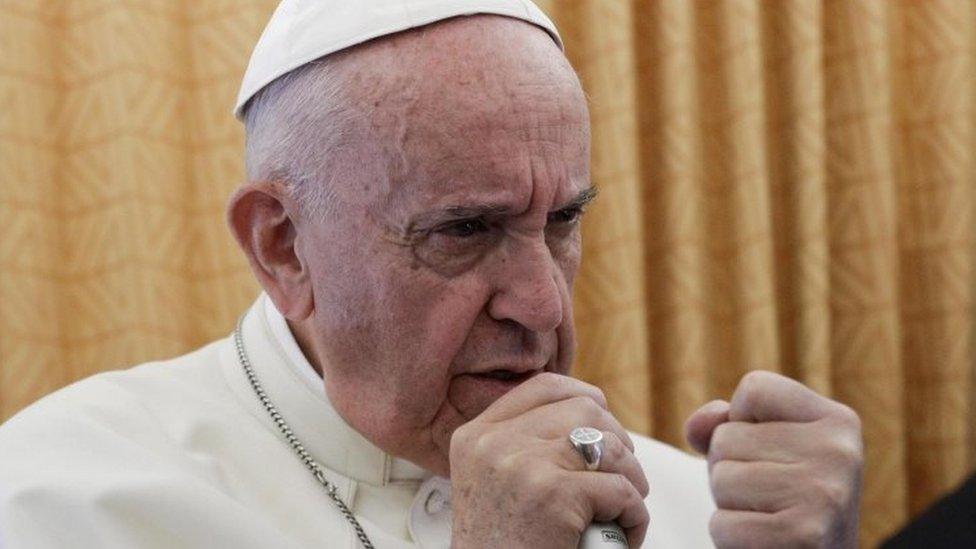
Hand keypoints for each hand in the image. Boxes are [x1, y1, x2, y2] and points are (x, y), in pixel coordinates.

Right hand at [449, 373, 649, 547]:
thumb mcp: (492, 486)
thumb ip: (522, 447)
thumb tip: (587, 413)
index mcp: (475, 436)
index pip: (544, 387)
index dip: (586, 397)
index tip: (605, 423)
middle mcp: (493, 443)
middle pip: (584, 409)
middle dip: (618, 442)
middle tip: (621, 478)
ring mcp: (521, 465)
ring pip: (610, 447)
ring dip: (632, 479)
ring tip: (623, 510)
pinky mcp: (552, 495)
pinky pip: (621, 490)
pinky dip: (635, 517)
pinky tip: (624, 536)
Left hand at [685, 371, 862, 547]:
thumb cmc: (781, 504)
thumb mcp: (763, 450)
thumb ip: (726, 423)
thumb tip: (699, 427)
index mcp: (837, 421)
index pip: (754, 388)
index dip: (740, 422)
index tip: (771, 453)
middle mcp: (839, 452)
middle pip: (726, 437)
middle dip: (731, 470)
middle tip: (768, 497)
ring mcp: (825, 495)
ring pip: (721, 478)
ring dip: (729, 505)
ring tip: (766, 517)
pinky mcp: (803, 536)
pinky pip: (723, 523)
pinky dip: (730, 538)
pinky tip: (764, 542)